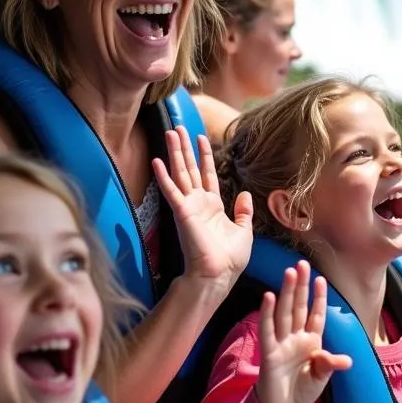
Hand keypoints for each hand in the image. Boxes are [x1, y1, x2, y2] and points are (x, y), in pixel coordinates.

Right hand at [153, 127, 253, 296]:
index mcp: (213, 207)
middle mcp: (198, 203)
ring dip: (174, 153)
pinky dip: (163, 176)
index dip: (204, 155)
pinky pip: (171, 191)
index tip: (201, 137)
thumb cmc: (230, 259)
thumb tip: (245, 195)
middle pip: (190, 168)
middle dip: (184, 147)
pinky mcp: (182, 212)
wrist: (218, 275)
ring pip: (181, 173)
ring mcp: (188, 206)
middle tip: (178, 127)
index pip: (207, 174)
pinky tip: (156, 161)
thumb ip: (243, 212)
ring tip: (169, 132)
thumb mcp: (244, 231)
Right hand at [255, 260, 351, 402]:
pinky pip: (268, 329)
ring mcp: (282, 342)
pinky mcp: (269, 352)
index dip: (318, 298)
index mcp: (311, 341)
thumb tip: (346, 361)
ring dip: (287, 293)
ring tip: (289, 272)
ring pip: (285, 312)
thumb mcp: (320, 378)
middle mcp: (296, 337)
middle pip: (299, 306)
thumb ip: (329, 365)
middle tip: (302, 264)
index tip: (321, 279)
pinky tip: (269, 297)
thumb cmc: (302, 390)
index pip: (316, 314)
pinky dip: (267, 314)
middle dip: (301, 286)